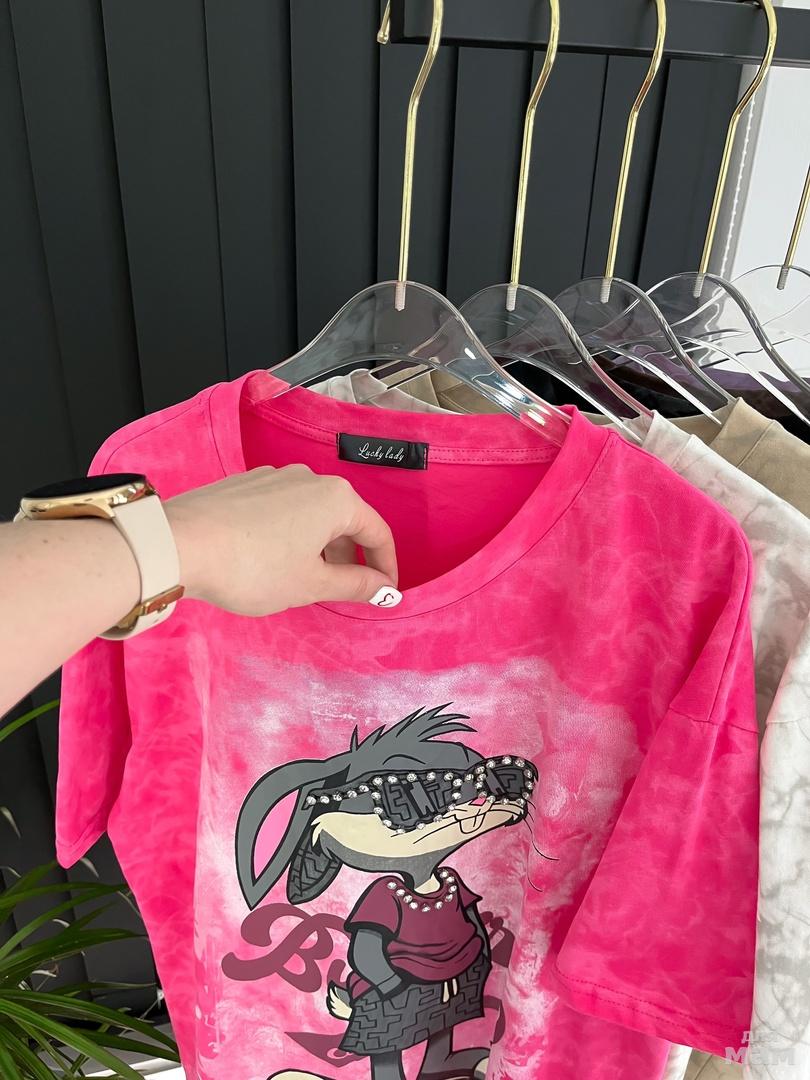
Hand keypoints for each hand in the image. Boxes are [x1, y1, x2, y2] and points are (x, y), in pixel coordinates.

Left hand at [165, 465, 398, 615]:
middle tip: (340, 593)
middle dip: (349, 558)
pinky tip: (268, 561)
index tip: (383, 594)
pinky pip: (282, 511)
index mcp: (336, 499)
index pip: (377, 532)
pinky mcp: (244, 485)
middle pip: (344, 521)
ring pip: (311, 515)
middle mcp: (309, 479)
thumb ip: (355, 585)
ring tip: (299, 581)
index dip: (385, 567)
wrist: (180, 545)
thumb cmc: (254, 567)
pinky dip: (289, 536)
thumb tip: (386, 589)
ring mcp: (273, 478)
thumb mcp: (312, 584)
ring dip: (318, 548)